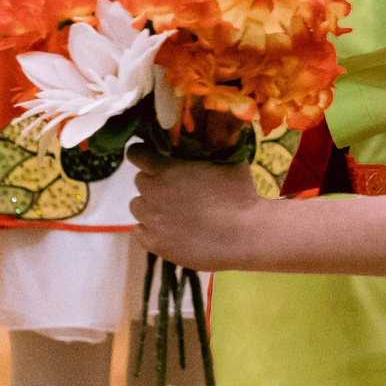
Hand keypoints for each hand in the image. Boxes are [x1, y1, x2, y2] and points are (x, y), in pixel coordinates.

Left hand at [128, 147, 283, 271]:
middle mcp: (153, 193)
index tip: (154, 157)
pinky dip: (151, 229)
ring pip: (138, 207)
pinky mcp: (156, 245)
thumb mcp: (227, 159)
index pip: (136, 154)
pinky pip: (140, 232)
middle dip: (155, 181)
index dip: (144, 154)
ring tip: (175, 212)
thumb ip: (205, 150)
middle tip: (177, 188)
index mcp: (167, 169)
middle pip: (140, 181)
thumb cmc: (243, 192)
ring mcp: (152, 221)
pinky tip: (172, 230)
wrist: (249, 233)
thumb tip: (201, 141)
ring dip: (152, 205)